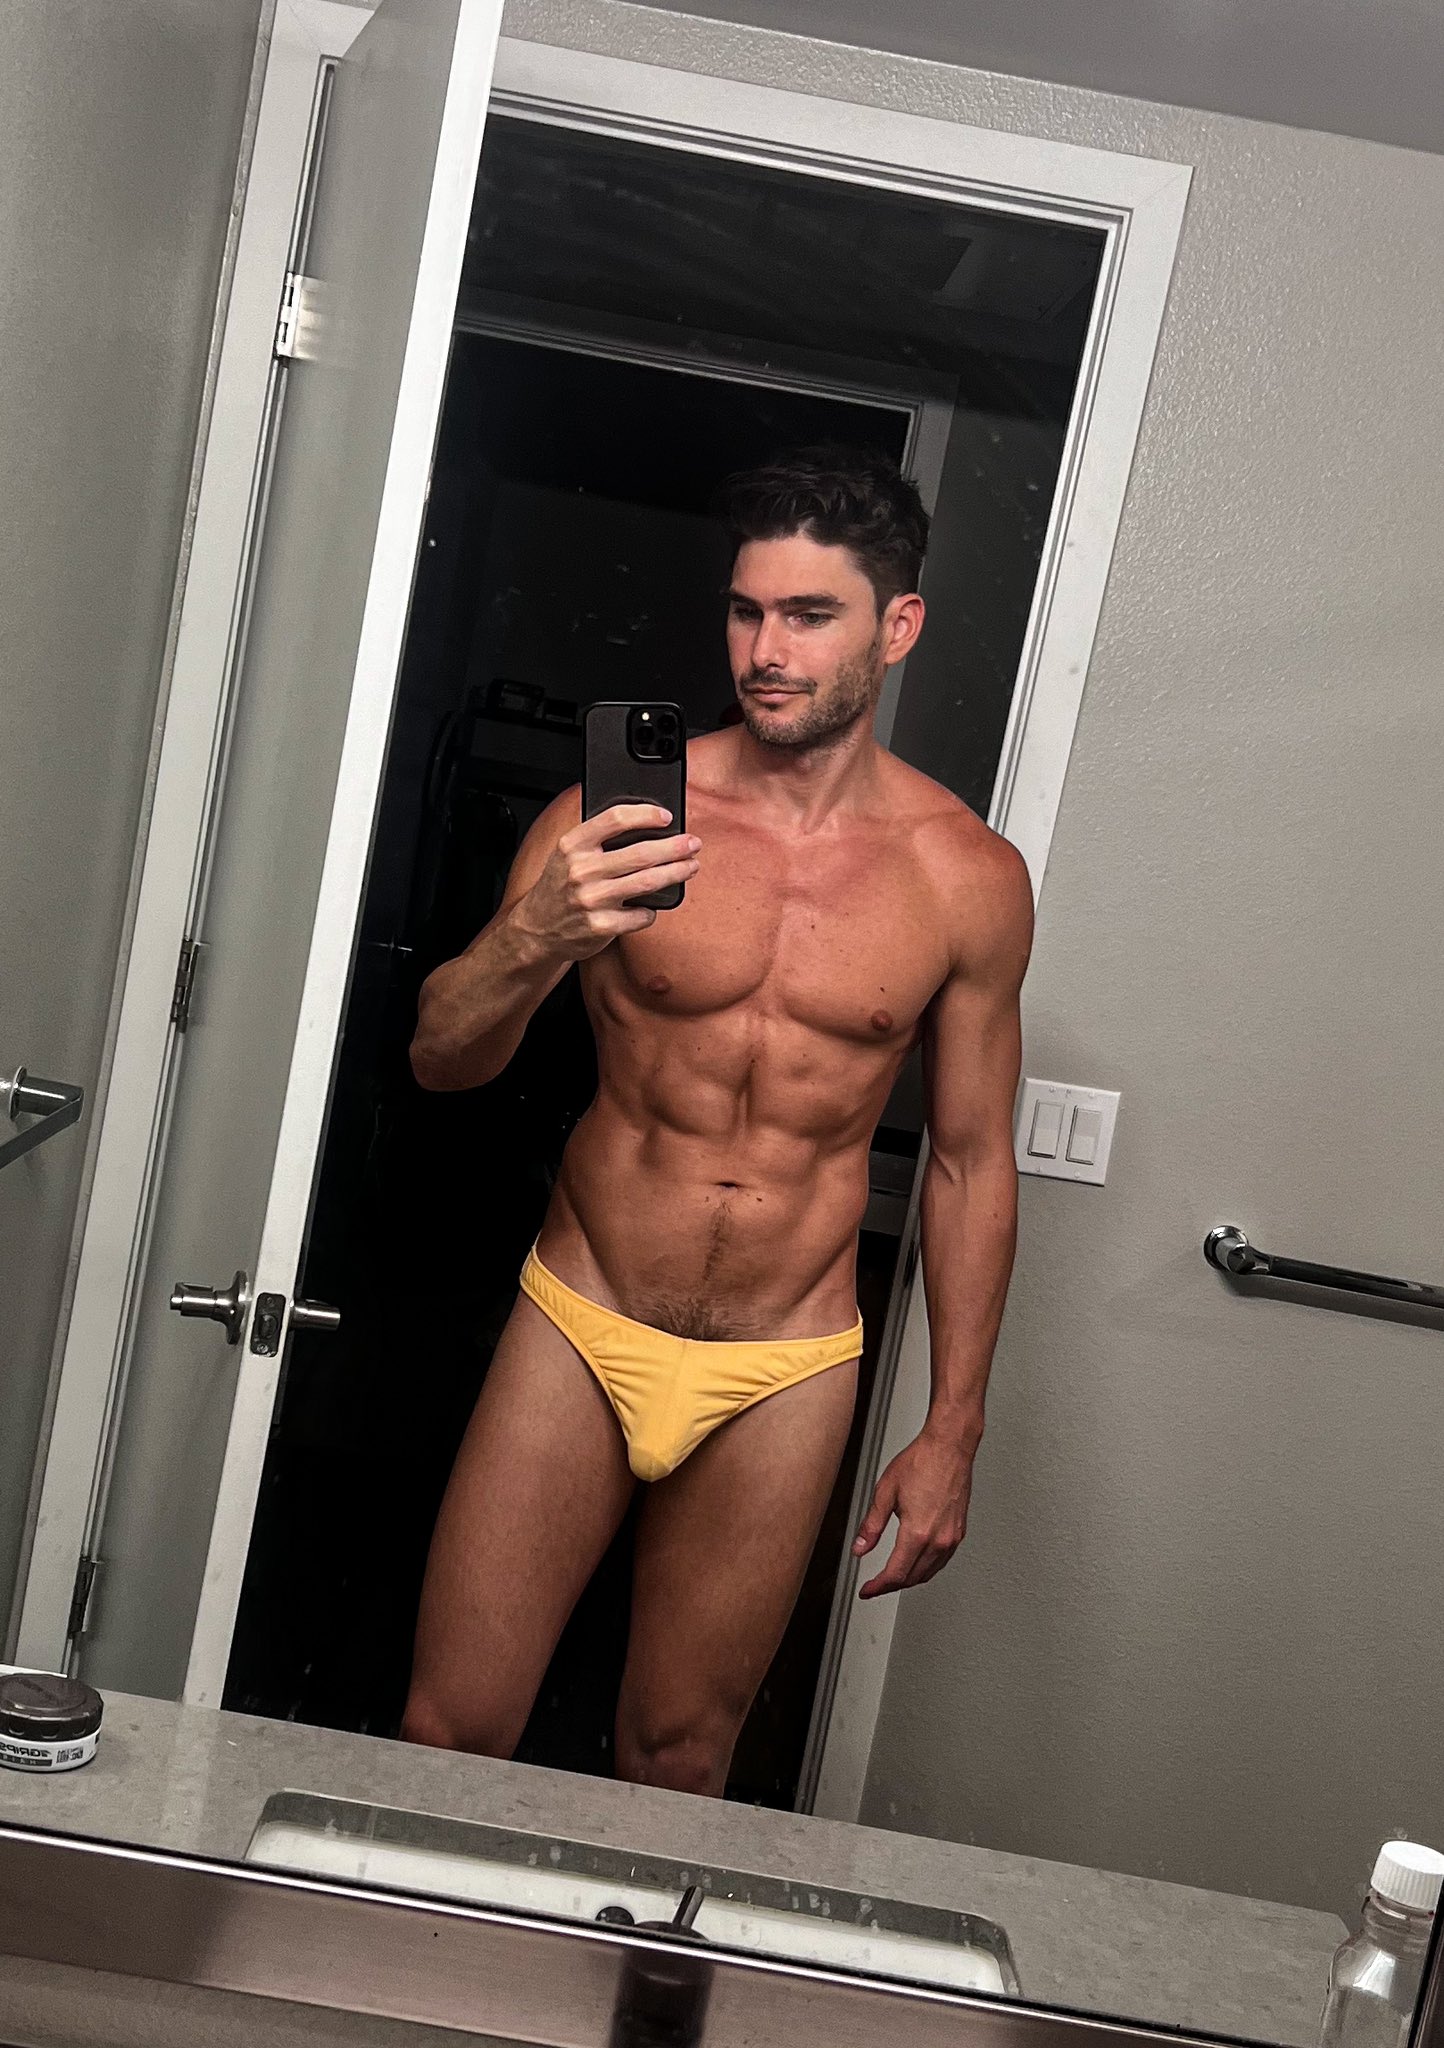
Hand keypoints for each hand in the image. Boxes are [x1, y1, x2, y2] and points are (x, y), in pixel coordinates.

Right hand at [512, 804, 699, 961]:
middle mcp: (581, 870)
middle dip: (674, 847)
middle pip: (641, 852)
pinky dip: (651, 910)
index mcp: (572, 845)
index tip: (666, 817)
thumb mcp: (566, 854)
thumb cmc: (560, 887)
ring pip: (648, 882)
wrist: (537, 930)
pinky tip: (652, 906)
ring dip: (676, 873)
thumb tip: (644, 825)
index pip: (614, 819)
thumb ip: (596, 839)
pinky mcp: (601, 926)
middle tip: (693, 844)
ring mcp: (591, 900)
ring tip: (690, 866)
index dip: (645, 815)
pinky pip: (641, 915)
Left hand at [852, 1426, 976, 1596]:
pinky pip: (941, 1561)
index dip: (878, 1587)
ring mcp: (952, 1537)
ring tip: (892, 1577)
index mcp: (918, 1533)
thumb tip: (860, 1548)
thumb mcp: (885, 1492)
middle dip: (891, 1585)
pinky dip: (926, 1568)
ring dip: (909, 1579)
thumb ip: (871, 1526)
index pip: (896, 1574)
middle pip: (912, 1578)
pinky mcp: (959, 1531)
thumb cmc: (921, 1462)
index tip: (867, 1590)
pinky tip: (916, 1563)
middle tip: (875, 1585)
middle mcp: (938, 1540)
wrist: (949, 1447)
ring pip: (929, 1573)